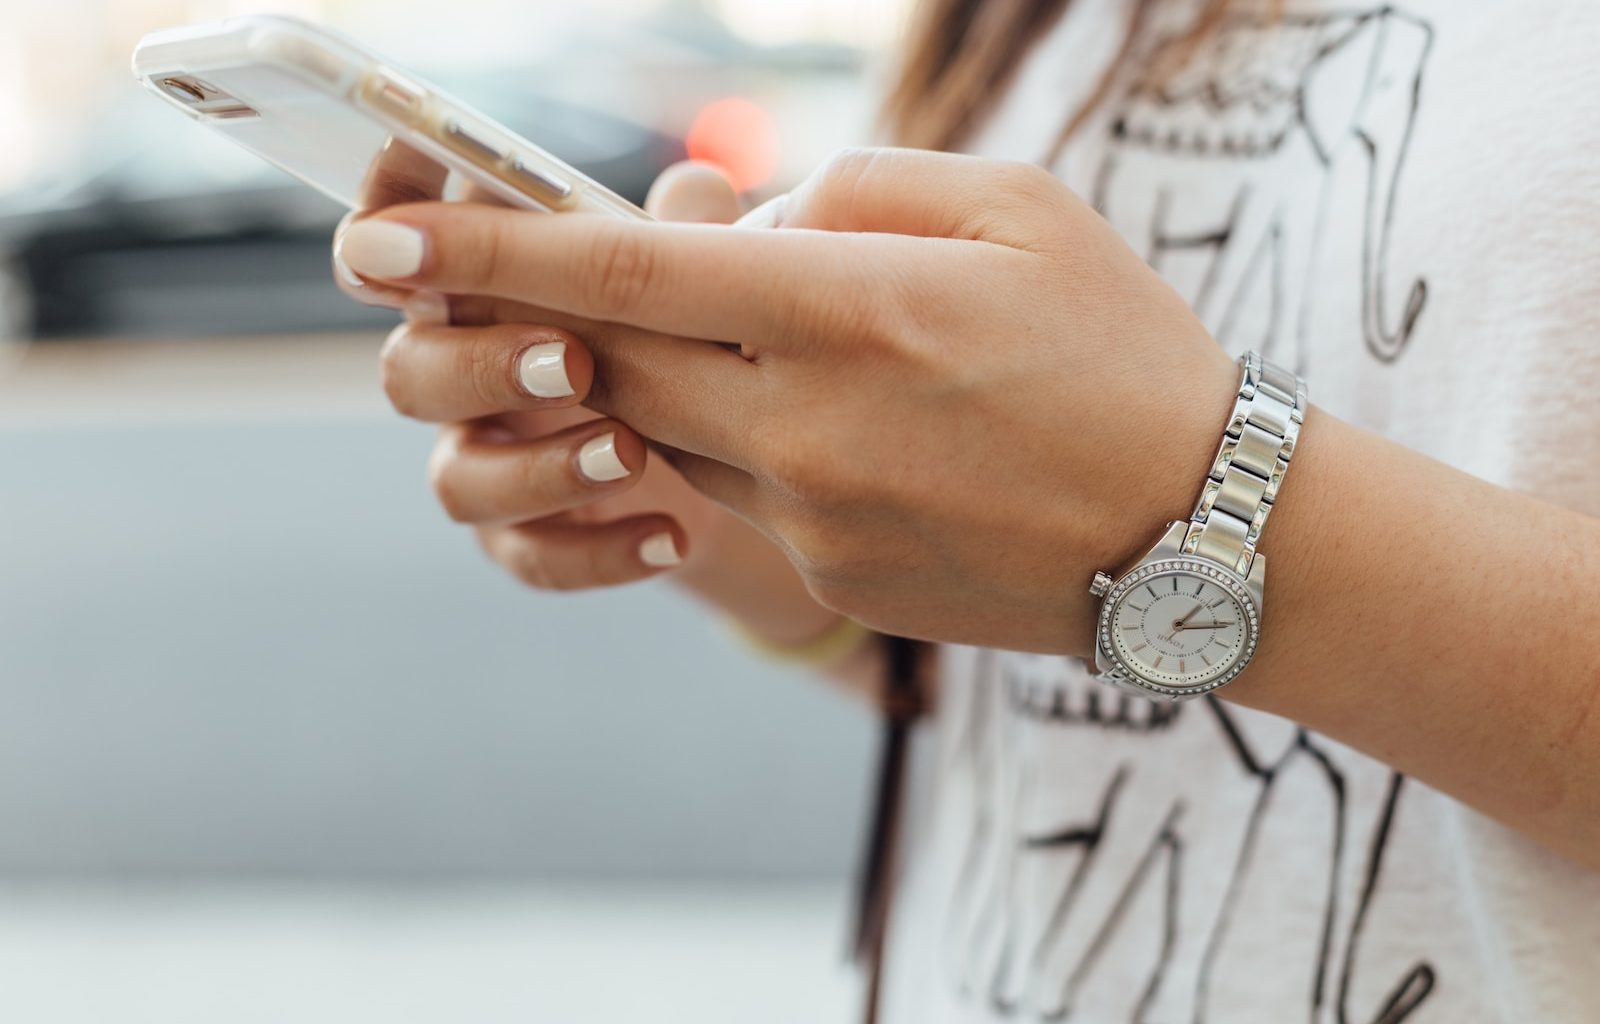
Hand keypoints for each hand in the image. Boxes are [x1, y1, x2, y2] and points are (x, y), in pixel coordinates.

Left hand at [333, 148, 1240, 651]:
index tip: (381, 241)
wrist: (1203, 535)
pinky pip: (742, 493)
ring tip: (779, 340)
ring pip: (669, 429)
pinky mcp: (831, 574)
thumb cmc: (1124, 349)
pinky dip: (753, 440)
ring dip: (672, 374)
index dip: (492, 250)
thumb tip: (737, 217)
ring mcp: (814, 516)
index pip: (628, 272)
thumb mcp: (1018, 209)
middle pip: (615, 359)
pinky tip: (856, 426)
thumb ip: (856, 189)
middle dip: (557, 314)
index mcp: (855, 309)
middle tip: (537, 277)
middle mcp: (811, 423)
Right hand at [345, 162, 755, 591]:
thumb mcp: (697, 276)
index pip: (398, 247)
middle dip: (482, 365)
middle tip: (573, 362)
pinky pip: (531, 558)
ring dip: (539, 468)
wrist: (737, 463)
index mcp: (480, 286)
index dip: (385, 227)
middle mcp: (462, 371)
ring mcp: (487, 460)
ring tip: (632, 454)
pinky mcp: (525, 537)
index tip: (406, 223)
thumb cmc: (688, 333)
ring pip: (457, 480)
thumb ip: (685, 231)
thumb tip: (697, 187)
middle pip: (409, 371)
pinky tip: (673, 537)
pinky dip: (600, 551)